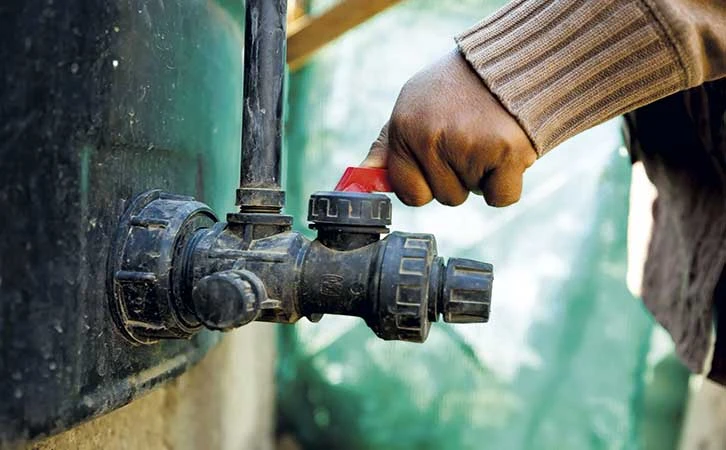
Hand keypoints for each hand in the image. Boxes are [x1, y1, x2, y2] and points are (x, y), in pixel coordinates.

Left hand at [362, 51, 536, 206]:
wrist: (506, 60)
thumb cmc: (454, 88)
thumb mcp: (411, 107)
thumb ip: (388, 147)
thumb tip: (361, 178)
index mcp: (405, 129)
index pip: (409, 192)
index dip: (426, 183)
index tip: (439, 162)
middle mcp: (431, 138)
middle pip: (445, 196)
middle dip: (458, 176)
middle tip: (468, 139)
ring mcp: (468, 145)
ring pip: (472, 195)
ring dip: (482, 175)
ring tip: (485, 135)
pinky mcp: (505, 152)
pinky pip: (501, 197)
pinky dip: (506, 182)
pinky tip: (504, 150)